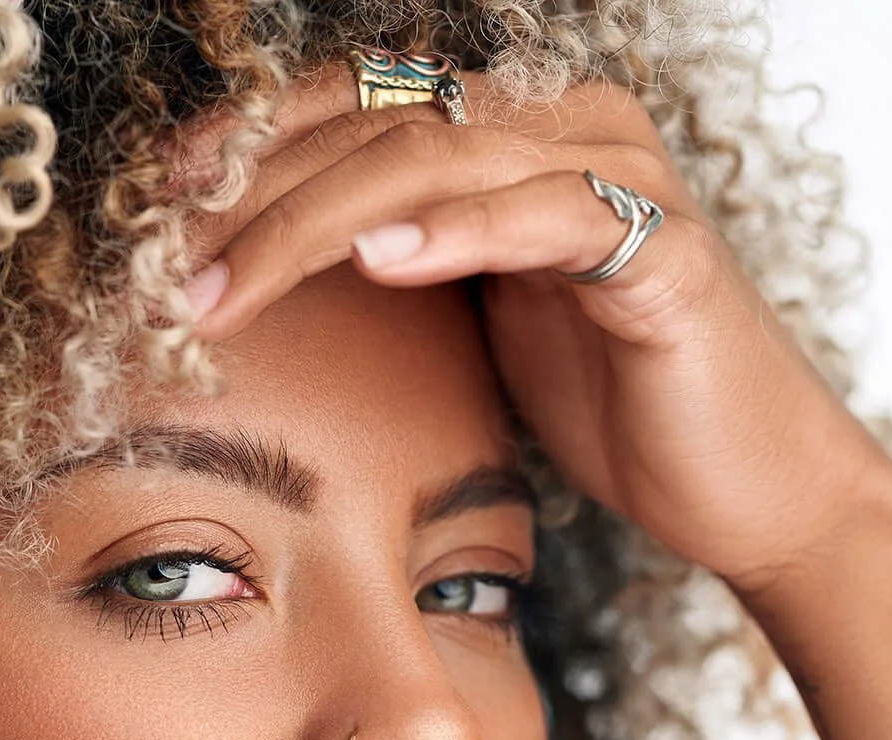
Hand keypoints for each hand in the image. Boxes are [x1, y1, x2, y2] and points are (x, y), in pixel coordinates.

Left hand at [173, 63, 891, 597]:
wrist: (741, 484)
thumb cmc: (604, 399)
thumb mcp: (469, 318)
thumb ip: (389, 259)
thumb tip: (243, 260)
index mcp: (513, 129)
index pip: (354, 102)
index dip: (246, 142)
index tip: (150, 204)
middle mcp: (567, 123)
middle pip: (377, 125)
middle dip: (255, 197)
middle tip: (165, 268)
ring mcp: (623, 176)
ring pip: (439, 157)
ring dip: (314, 221)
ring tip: (226, 285)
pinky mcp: (665, 252)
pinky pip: (547, 218)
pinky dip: (458, 231)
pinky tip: (380, 259)